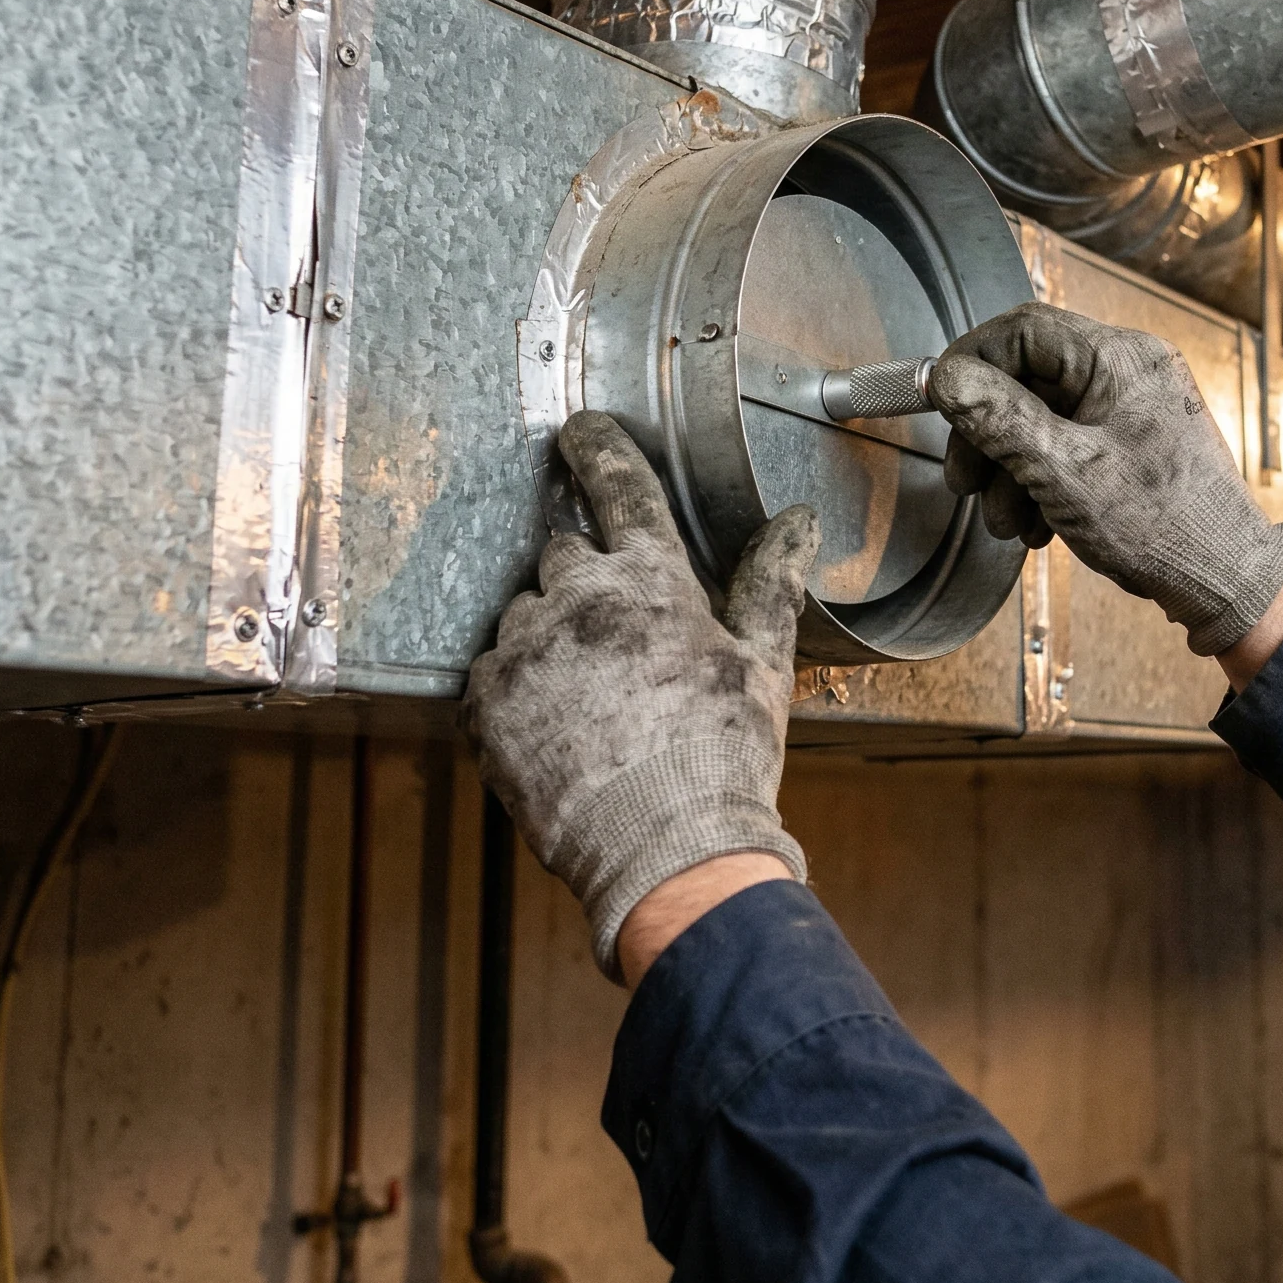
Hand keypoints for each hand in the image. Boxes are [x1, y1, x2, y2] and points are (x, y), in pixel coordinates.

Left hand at [464, 411, 818, 982]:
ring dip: (549, 636)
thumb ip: (770, 582)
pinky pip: (491, 670)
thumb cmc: (723, 756)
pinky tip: (558, 727)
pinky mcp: (484, 700)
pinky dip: (517, 688)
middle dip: (586, 580)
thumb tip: (798, 521)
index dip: (598, 449)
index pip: (619, 485)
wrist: (664, 849)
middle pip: (564, 552)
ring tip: (592, 700)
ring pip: (525, 612)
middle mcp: (578, 597)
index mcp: (651, 579)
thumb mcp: (762, 663)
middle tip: (619, 642)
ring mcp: (525, 648)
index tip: (579, 432)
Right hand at [929, 303, 1282, 657]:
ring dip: (1010, 469)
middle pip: (1027, 378)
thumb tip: (948, 377)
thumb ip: (1000, 418)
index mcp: (1120, 359)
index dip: (970, 363)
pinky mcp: (1132, 438)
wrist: (1223, 577)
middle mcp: (1129, 370)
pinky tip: (1039, 523)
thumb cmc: (1163, 526)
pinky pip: (1067, 441)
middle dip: (987, 435)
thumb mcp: (1063, 472)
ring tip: (1009, 522)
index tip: (939, 402)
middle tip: (966, 483)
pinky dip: (1041, 479)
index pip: (1023, 330)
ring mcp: (1132, 404)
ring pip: (1041, 416)